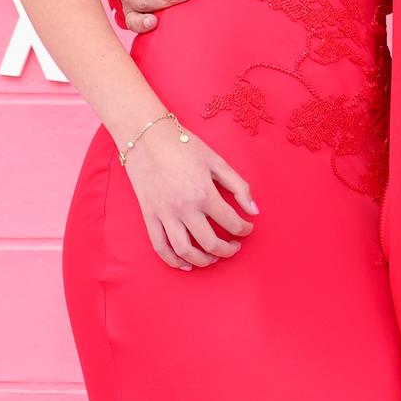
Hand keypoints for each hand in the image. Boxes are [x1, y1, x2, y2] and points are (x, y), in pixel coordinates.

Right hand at [122, 117, 257, 269]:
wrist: (145, 136)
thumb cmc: (183, 145)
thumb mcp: (217, 161)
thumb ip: (239, 186)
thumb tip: (255, 211)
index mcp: (205, 194)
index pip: (232, 223)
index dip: (245, 230)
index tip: (247, 228)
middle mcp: (185, 209)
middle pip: (211, 244)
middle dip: (228, 250)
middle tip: (234, 246)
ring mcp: (164, 214)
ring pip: (185, 252)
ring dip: (203, 261)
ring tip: (213, 257)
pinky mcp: (149, 216)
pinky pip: (160, 246)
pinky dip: (173, 261)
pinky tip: (186, 264)